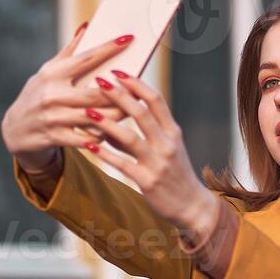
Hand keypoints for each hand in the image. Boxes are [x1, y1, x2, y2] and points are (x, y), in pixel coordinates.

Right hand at [0, 23, 133, 164]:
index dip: (109, 48)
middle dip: (120, 92)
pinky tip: (113, 133)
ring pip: (94, 117)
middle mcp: (51, 94)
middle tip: (140, 87)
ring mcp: (52, 117)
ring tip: (132, 111)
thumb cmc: (37, 95)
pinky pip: (85, 139)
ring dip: (115, 116)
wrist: (14, 130)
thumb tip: (87, 26)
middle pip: (95, 93)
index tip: (128, 38)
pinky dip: (100, 136)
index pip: (86, 58)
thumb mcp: (47, 73)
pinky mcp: (54, 137)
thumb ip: (69, 52)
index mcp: (52, 73)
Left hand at [76, 69, 220, 239]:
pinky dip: (105, 154)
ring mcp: (158, 163)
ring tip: (87, 112)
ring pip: (129, 137)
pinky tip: (89, 145)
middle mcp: (167, 144)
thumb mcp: (167, 150)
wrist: (192, 206)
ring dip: (107, 123)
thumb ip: (144, 135)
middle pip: (141, 113)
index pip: (156, 100)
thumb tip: (114, 123)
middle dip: (119, 95)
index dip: (136, 84)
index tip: (118, 72)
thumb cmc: (176, 174)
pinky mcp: (148, 181)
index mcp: (173, 131)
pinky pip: (122, 164)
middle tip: (99, 81)